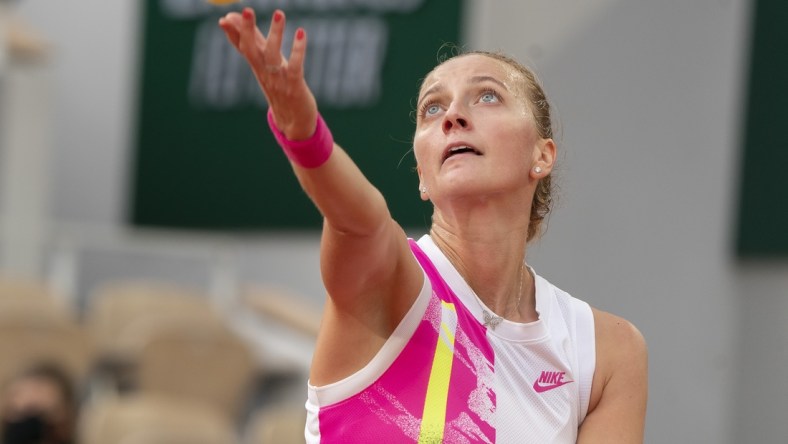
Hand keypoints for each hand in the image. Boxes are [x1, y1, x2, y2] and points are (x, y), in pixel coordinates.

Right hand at [218, 8, 316, 139]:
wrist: (294, 123)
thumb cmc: (281, 90)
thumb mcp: (266, 67)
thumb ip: (256, 45)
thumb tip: (239, 26)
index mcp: (257, 68)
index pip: (242, 48)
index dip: (234, 33)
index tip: (226, 17)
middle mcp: (265, 73)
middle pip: (252, 50)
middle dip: (247, 30)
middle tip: (246, 10)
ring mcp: (279, 80)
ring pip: (273, 55)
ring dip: (275, 34)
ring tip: (279, 13)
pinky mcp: (295, 86)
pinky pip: (296, 66)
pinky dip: (298, 49)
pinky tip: (301, 32)